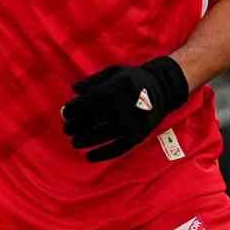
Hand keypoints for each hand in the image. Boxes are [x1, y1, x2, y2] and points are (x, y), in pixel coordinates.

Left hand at [61, 57, 190, 161]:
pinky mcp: (140, 134)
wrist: (164, 87)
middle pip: (95, 119)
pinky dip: (103, 154)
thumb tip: (73, 90)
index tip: (65, 114)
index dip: (74, 109)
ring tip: (74, 142)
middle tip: (66, 130)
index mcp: (118, 86)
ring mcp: (134, 121)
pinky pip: (119, 148)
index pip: (89, 100)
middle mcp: (126, 104)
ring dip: (86, 141)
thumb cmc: (132, 79)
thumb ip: (93, 81)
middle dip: (76, 126)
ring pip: (104, 135)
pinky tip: (89, 157)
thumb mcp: (113, 72)